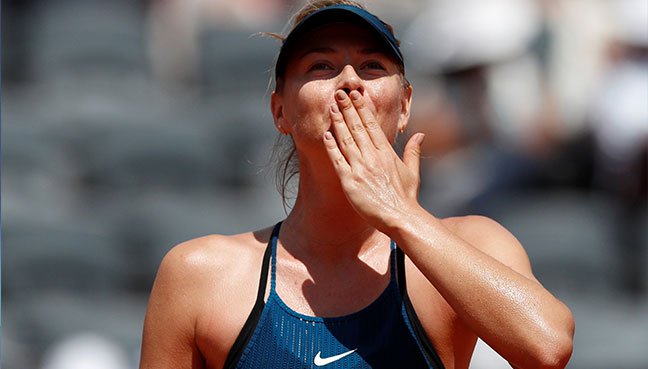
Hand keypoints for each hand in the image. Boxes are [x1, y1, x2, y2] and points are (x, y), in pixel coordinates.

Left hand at [323, 89, 424, 230]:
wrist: (401, 217)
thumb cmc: (406, 198)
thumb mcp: (413, 172)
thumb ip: (413, 151)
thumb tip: (421, 135)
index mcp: (386, 153)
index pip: (372, 125)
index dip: (362, 108)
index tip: (355, 95)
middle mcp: (372, 157)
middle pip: (357, 127)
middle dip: (347, 109)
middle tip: (339, 93)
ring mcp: (360, 168)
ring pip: (346, 140)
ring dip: (337, 122)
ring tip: (330, 106)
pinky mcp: (350, 182)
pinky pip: (338, 160)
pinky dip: (331, 147)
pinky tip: (326, 134)